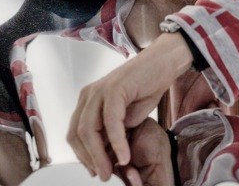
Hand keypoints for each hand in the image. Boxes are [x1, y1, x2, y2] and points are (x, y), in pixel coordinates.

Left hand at [67, 33, 191, 181]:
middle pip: (78, 134)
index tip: (97, 171)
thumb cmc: (146, 88)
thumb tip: (104, 159)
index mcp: (88, 101)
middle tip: (104, 175)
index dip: (84, 156)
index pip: (75, 134)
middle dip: (90, 159)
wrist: (163, 64)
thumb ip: (111, 134)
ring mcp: (100, 90)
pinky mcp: (115, 88)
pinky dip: (117, 142)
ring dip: (100, 155)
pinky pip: (110, 121)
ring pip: (89, 129)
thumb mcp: (126, 118)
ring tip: (112, 171)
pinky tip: (125, 156)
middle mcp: (89, 94)